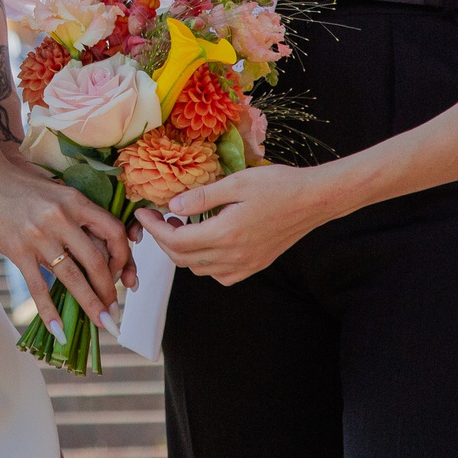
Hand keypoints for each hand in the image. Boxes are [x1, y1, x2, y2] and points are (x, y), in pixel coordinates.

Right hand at [0, 154, 134, 330]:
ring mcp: (39, 235)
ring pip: (73, 277)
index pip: (114, 231)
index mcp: (75, 200)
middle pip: (97, 261)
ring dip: (91, 304)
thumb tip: (93, 245)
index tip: (122, 275)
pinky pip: (39, 287)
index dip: (124, 257)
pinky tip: (59, 330)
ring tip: (102, 323)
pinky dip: (50, 312)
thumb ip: (74, 213)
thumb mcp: (54, 191)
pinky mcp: (17, 250)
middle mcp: (61, 217)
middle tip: (113, 311)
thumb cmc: (17, 183)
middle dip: (109, 291)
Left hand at [135, 160, 346, 284]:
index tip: (143, 212)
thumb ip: (202, 197)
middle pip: (183, 258)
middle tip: (158, 217)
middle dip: (163, 239)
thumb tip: (172, 206)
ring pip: (199, 269)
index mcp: (225, 234)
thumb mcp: (236, 182)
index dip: (153, 228)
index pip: (175, 241)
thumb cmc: (278, 185)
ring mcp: (245, 265)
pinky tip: (207, 242)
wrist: (314, 200)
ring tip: (181, 225)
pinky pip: (220, 275)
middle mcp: (233, 256)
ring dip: (182, 251)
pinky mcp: (255, 266)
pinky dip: (205, 263)